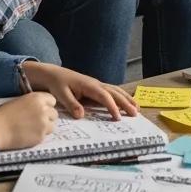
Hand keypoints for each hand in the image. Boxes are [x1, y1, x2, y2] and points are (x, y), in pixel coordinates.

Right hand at [0, 92, 57, 152]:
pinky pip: (45, 136)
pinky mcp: (41, 136)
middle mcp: (43, 110)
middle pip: (54, 114)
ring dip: (45, 127)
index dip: (47, 106)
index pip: (52, 101)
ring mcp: (43, 124)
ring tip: (32, 129)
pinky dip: (39, 136)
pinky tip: (28, 135)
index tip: (42, 110)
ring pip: (52, 126)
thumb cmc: (3, 114)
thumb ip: (33, 103)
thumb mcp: (19, 101)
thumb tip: (40, 106)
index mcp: (37, 98)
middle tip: (36, 121)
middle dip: (48, 117)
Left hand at [23, 62, 138, 118]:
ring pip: (116, 90)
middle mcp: (96, 84)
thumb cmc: (57, 84)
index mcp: (88, 85)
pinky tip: (127, 102)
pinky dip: (121, 96)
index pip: (104, 96)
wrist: (53, 74)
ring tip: (137, 108)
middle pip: (114, 92)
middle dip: (125, 103)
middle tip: (135, 114)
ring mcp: (97, 84)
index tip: (117, 118)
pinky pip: (112, 91)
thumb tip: (81, 115)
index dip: (112, 107)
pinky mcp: (96, 87)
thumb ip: (71, 104)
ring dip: (127, 99)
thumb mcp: (60, 94)